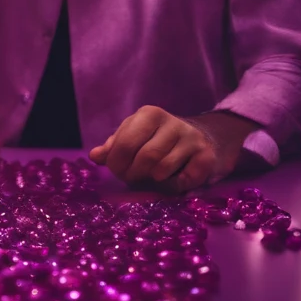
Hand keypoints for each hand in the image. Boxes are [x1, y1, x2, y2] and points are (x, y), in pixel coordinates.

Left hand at [89, 106, 257, 192]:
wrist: (202, 138)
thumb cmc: (159, 139)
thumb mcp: (135, 137)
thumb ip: (114, 147)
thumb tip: (94, 156)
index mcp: (149, 114)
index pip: (124, 144)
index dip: (116, 164)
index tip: (118, 170)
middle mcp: (172, 122)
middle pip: (144, 157)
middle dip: (134, 174)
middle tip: (133, 178)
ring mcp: (191, 139)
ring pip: (162, 170)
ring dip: (153, 180)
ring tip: (153, 176)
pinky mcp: (206, 157)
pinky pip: (182, 181)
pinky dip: (173, 187)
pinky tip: (173, 179)